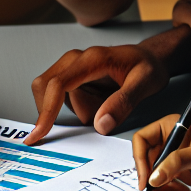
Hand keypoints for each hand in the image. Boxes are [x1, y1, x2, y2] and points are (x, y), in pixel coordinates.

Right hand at [27, 39, 171, 143]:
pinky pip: (64, 98)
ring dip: (78, 109)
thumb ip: (124, 103)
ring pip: (57, 97)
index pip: (58, 84)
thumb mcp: (146, 83)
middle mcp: (77, 59)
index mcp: (92, 60)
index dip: (46, 110)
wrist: (150, 57)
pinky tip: (101, 101)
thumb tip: (100, 124)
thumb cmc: (148, 67)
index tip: (39, 133)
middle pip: (47, 88)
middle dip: (63, 109)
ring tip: (107, 102)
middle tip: (97, 111)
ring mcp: (72, 66)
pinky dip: (78, 107)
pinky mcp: (72, 76)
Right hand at [132, 116, 190, 190]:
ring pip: (157, 182)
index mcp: (173, 127)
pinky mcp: (183, 177)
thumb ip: (178, 163)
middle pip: (147, 166)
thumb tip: (155, 176)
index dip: (140, 161)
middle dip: (157, 185)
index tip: (146, 181)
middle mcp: (172, 143)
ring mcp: (177, 161)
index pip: (142, 140)